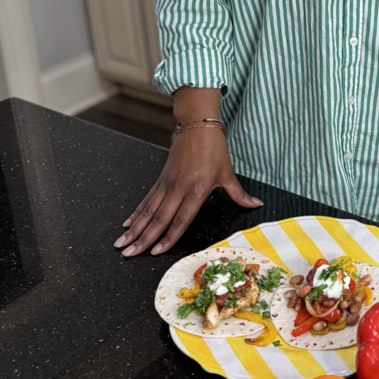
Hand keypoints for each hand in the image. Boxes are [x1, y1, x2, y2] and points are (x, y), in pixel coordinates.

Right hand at [114, 88, 262, 255]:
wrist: (196, 125)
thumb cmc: (214, 149)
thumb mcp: (228, 173)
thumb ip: (239, 194)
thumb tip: (256, 205)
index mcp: (196, 190)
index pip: (181, 220)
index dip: (168, 237)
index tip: (156, 251)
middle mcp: (178, 188)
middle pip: (158, 218)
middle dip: (143, 238)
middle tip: (129, 253)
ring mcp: (167, 184)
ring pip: (148, 210)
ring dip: (135, 229)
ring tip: (122, 243)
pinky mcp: (161, 179)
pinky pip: (146, 199)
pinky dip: (136, 213)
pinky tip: (127, 224)